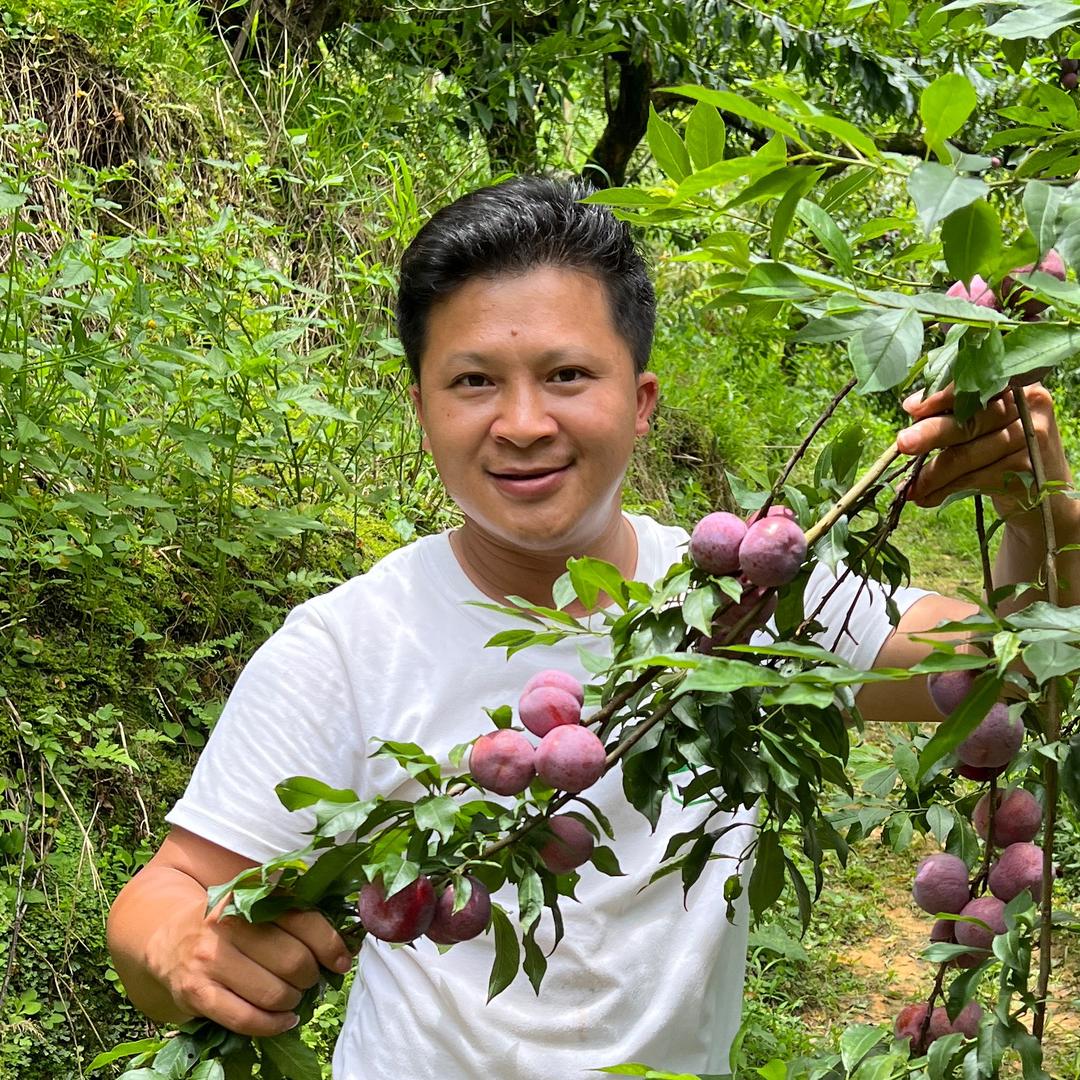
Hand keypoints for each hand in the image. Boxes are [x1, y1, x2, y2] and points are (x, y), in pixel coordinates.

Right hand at [150, 893, 352, 1036]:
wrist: (168, 936)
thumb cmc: (229, 923)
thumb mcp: (257, 905)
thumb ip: (295, 915)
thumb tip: (345, 944)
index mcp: (251, 897)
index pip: (305, 921)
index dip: (331, 945)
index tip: (341, 960)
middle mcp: (229, 926)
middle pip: (294, 962)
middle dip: (311, 976)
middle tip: (309, 979)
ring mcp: (209, 961)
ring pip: (274, 993)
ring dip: (294, 1001)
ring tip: (293, 997)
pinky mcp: (196, 993)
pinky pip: (246, 1019)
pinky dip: (273, 1025)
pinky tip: (284, 1020)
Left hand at [896, 382, 1070, 523]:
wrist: (1044, 488)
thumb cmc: (1001, 447)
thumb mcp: (983, 423)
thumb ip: (954, 411)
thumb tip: (912, 408)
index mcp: (1014, 384)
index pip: (976, 384)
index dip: (942, 396)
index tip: (912, 408)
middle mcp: (1028, 406)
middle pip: (970, 421)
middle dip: (931, 434)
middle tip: (902, 444)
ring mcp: (1031, 439)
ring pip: (968, 456)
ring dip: (931, 474)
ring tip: (908, 487)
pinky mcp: (1028, 471)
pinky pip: (975, 480)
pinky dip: (945, 491)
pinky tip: (926, 498)